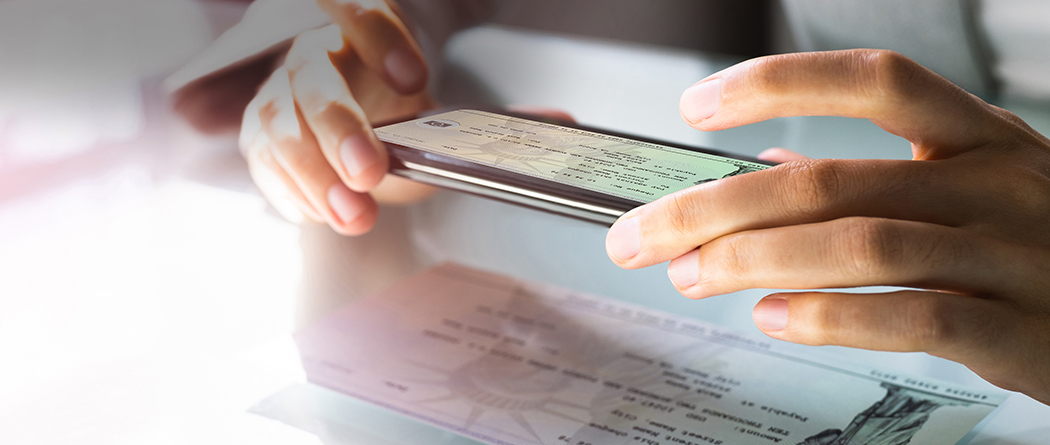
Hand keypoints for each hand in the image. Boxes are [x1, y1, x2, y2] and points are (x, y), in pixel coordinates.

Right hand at [240, 0, 436, 234]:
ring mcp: (281, 90)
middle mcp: (315, 53)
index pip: (362, 12)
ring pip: (277, 120)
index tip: (412, 78)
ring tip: (353, 217)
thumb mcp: (427, 122)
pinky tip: (322, 216)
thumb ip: (434, 136)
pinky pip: (262, 157)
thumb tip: (445, 164)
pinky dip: (291, 191)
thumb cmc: (403, 123)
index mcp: (362, 33)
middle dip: (339, 127)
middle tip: (368, 174)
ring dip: (313, 175)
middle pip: (312, 76)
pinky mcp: (259, 131)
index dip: (381, 41)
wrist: (372, 142)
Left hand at [605, 49, 1049, 403]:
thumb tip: (769, 161)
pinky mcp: (1019, 330)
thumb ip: (877, 173)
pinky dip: (828, 318)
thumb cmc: (1041, 247)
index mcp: (979, 137)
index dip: (777, 82)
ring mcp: (1011, 255)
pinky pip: (911, 317)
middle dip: (716, 206)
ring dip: (754, 262)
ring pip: (858, 245)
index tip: (695, 106)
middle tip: (643, 234)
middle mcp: (993, 183)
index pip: (873, 80)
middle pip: (829, 178)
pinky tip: (772, 320)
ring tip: (690, 277)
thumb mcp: (975, 187)